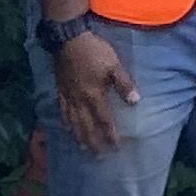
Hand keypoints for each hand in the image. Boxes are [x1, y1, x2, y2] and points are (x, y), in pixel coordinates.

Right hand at [51, 27, 133, 154]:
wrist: (68, 39)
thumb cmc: (94, 51)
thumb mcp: (114, 65)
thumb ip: (124, 84)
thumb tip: (135, 101)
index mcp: (94, 96)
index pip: (104, 120)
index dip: (110, 135)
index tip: (115, 147)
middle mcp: (80, 100)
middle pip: (87, 126)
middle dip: (93, 142)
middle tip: (98, 156)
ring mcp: (68, 96)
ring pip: (73, 122)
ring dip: (79, 136)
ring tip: (83, 147)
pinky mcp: (60, 90)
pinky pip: (62, 111)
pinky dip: (65, 122)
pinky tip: (67, 128)